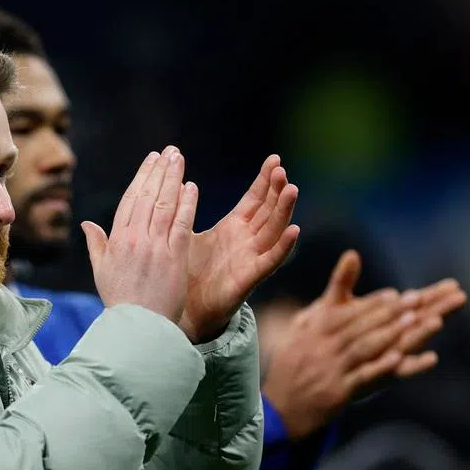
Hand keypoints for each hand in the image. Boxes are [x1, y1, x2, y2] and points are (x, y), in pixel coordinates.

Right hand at [82, 147, 198, 323]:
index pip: (131, 200)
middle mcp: (134, 239)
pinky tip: (192, 187)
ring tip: (179, 159)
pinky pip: (181, 223)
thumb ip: (97, 244)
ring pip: (164, 204)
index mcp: (117, 241)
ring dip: (173, 178)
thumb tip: (86, 224)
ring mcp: (154, 247)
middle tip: (169, 151)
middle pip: (148, 196)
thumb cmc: (120, 302)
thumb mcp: (102, 272)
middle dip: (159, 170)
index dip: (142, 177)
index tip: (151, 160)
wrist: (137, 327)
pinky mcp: (173, 257)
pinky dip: (187, 203)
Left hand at [179, 154, 299, 342]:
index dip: (265, 180)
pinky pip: (271, 260)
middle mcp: (247, 240)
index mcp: (233, 228)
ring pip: (274, 230)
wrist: (182, 310)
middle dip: (277, 189)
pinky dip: (283, 246)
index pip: (254, 199)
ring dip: (284, 210)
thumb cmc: (186, 272)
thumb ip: (184, 211)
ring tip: (292, 189)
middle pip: (268, 210)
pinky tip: (293, 230)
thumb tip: (177, 183)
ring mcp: (251, 258)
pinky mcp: (250, 278)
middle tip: (281, 169)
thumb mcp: (185, 235)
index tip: (274, 159)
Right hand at [262, 250, 466, 439]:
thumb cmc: (294, 368)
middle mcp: (318, 349)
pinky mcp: (337, 392)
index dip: (369, 303)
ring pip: (362, 348)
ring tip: (413, 321)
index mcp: (309, 333)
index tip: (394, 294)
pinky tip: (399, 356)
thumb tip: (334, 290)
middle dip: (387, 312)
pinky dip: (381, 365)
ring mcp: (328, 371)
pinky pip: (361, 376)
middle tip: (414, 300)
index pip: (343, 314)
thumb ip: (320, 311)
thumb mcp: (298, 334)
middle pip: (357, 327)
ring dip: (389, 333)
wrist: (280, 409)